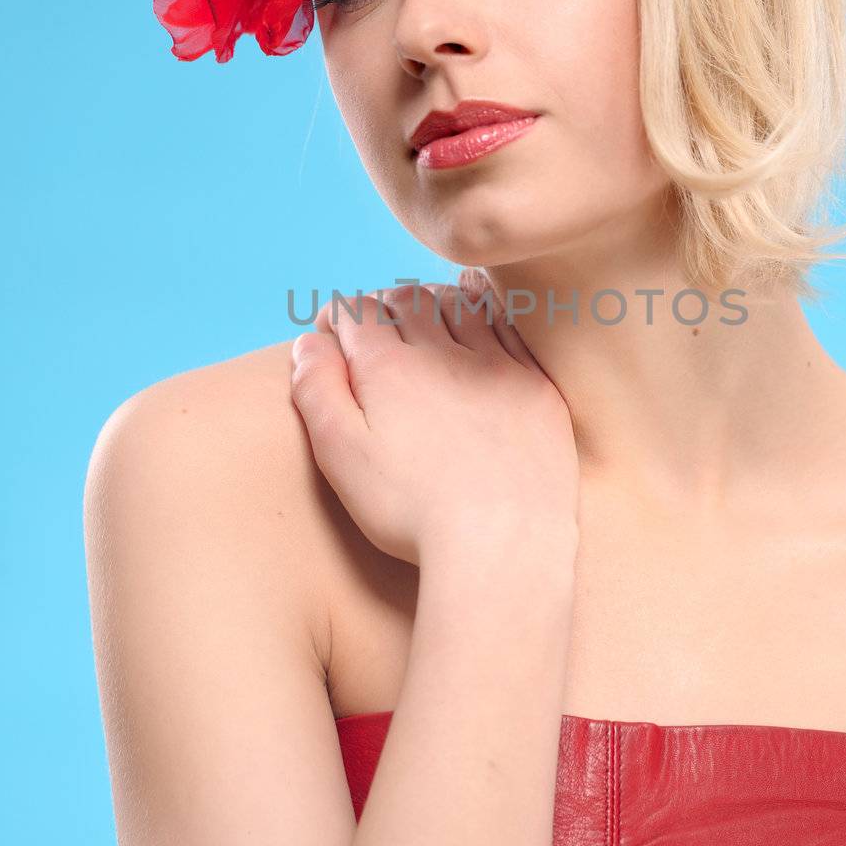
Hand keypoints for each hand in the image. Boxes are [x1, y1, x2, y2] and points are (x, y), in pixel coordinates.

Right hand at [289, 280, 580, 568]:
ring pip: (459, 305)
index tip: (331, 338)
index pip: (356, 313)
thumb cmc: (412, 510)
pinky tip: (479, 317)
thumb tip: (310, 343)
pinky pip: (509, 327)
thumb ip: (317, 391)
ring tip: (422, 319)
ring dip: (433, 303)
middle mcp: (444, 354)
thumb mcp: (341, 457)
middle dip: (383, 306)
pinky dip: (486, 312)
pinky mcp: (536, 387)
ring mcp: (497, 367)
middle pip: (407, 301)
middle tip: (374, 328)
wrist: (504, 544)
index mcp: (389, 368)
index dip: (336, 320)